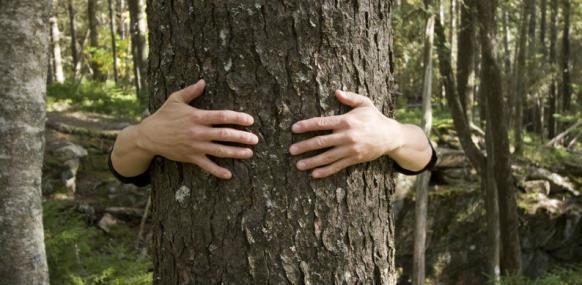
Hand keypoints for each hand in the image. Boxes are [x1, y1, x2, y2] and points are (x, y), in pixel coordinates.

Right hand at [136, 80, 258, 178]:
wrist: (149, 136)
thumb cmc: (164, 115)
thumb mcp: (175, 99)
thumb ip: (191, 91)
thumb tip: (203, 81)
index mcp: (197, 116)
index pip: (222, 116)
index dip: (238, 118)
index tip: (250, 120)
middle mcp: (198, 132)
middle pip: (225, 135)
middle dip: (242, 137)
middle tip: (255, 139)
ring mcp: (195, 146)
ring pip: (220, 151)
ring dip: (236, 153)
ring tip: (249, 153)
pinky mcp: (191, 157)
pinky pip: (207, 166)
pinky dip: (218, 171)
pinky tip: (229, 174)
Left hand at [289, 90, 402, 177]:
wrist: (391, 136)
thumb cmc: (374, 118)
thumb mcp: (365, 103)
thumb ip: (350, 97)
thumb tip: (336, 92)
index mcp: (346, 121)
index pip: (322, 123)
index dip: (307, 125)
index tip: (294, 128)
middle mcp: (347, 136)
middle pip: (321, 142)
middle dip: (304, 146)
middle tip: (291, 150)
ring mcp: (350, 149)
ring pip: (327, 157)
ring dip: (312, 161)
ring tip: (298, 165)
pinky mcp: (354, 159)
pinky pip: (337, 166)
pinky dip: (326, 171)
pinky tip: (314, 174)